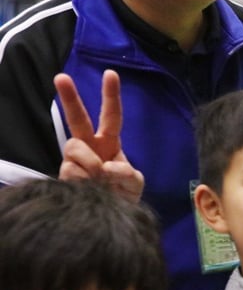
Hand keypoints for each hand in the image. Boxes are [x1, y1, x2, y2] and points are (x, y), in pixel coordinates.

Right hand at [54, 70, 143, 201]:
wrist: (111, 216)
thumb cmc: (123, 195)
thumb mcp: (135, 182)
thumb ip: (126, 173)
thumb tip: (104, 167)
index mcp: (109, 142)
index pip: (111, 116)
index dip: (111, 96)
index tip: (110, 74)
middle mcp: (89, 147)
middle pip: (77, 119)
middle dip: (69, 97)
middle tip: (61, 77)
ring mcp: (74, 160)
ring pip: (74, 147)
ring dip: (90, 163)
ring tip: (100, 180)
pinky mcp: (63, 175)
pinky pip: (71, 170)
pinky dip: (85, 180)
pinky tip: (90, 189)